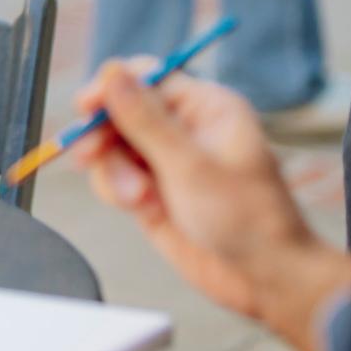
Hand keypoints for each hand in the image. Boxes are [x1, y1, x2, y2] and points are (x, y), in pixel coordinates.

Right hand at [72, 61, 350, 350]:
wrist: (265, 278)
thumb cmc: (247, 218)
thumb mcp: (191, 165)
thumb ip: (144, 119)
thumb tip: (112, 72)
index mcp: (205, 107)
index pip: (144, 77)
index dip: (111, 88)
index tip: (86, 109)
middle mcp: (183, 127)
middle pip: (118, 111)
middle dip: (105, 137)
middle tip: (91, 157)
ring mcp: (165, 160)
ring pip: (110, 147)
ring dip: (113, 172)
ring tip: (139, 198)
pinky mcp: (151, 190)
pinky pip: (113, 177)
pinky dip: (116, 191)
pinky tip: (143, 208)